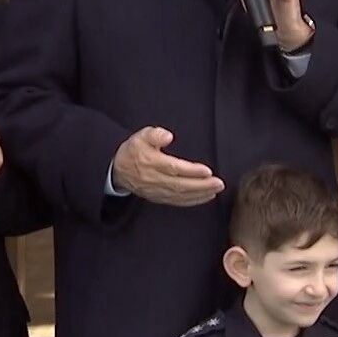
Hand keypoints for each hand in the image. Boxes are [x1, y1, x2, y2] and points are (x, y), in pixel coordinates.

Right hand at [110, 126, 224, 206]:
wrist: (118, 171)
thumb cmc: (133, 151)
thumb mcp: (140, 136)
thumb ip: (154, 134)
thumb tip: (167, 136)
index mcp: (151, 163)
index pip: (174, 168)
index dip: (191, 171)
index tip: (207, 171)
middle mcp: (154, 179)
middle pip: (180, 185)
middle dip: (201, 185)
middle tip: (219, 183)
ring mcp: (157, 190)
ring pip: (180, 195)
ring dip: (200, 194)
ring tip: (216, 190)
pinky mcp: (159, 198)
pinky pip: (177, 202)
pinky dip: (193, 201)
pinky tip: (205, 197)